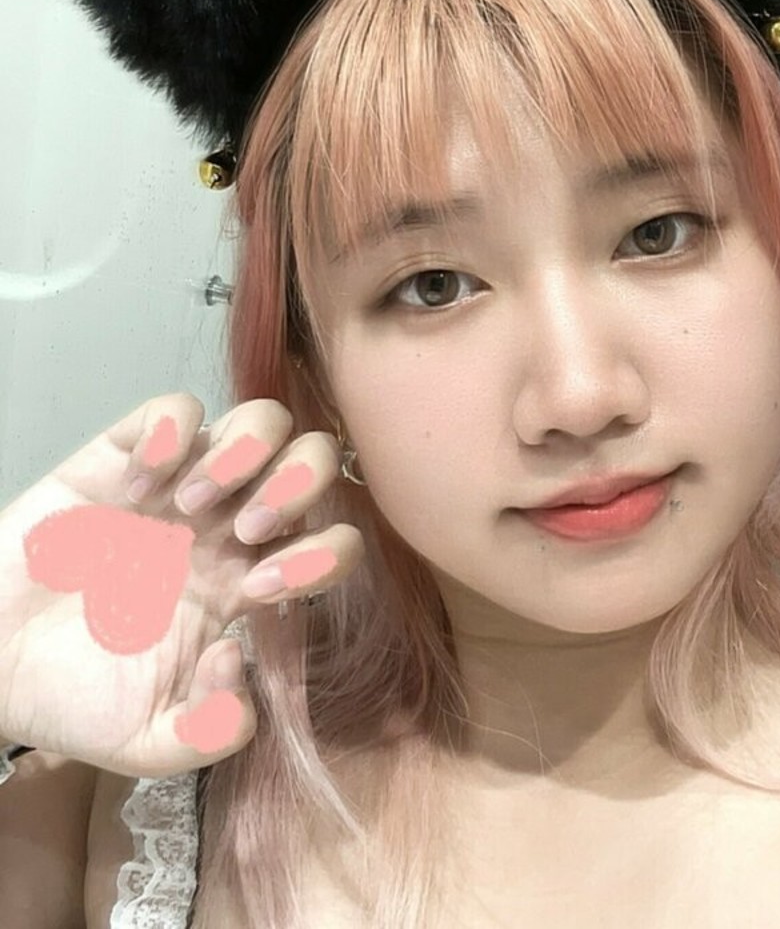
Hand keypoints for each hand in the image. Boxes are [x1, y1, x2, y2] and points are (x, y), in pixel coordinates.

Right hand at [0, 394, 362, 777]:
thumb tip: (238, 656)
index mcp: (249, 581)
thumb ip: (212, 730)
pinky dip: (170, 435)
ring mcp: (183, 482)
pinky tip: (135, 485)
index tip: (256, 592)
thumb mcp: (153, 741)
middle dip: (296, 489)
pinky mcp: (126, 453)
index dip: (322, 558)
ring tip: (185, 506)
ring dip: (241, 455)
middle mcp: (230, 523)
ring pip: (264, 419)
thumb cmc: (76, 696)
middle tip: (239, 532)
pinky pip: (178, 406)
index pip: (334, 543)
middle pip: (315, 461)